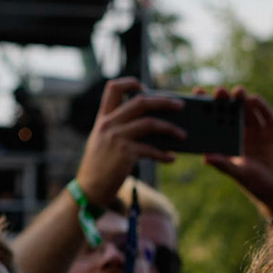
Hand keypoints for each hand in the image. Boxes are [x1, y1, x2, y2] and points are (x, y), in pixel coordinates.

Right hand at [74, 77, 183, 207]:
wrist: (89, 189)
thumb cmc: (100, 166)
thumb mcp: (102, 141)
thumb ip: (119, 128)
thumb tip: (151, 123)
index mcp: (103, 118)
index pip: (113, 88)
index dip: (130, 82)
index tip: (145, 88)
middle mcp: (109, 124)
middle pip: (140, 102)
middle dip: (163, 101)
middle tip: (179, 105)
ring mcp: (116, 137)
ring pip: (150, 123)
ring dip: (170, 128)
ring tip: (182, 135)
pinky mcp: (125, 153)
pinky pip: (151, 149)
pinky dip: (164, 154)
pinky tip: (171, 158)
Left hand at [202, 87, 272, 221]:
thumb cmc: (257, 185)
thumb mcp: (239, 174)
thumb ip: (224, 164)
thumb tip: (205, 158)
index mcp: (229, 144)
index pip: (215, 123)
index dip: (207, 110)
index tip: (198, 97)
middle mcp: (242, 135)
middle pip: (231, 113)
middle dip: (225, 101)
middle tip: (219, 91)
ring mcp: (259, 131)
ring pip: (248, 110)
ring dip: (242, 100)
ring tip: (237, 92)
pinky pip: (266, 114)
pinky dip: (260, 106)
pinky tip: (254, 99)